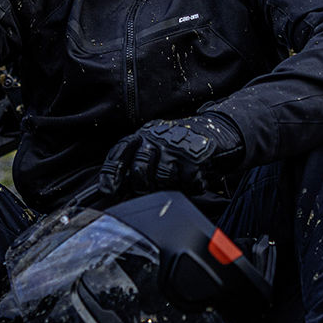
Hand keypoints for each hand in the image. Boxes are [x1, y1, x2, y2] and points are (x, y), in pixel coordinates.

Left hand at [97, 114, 243, 199]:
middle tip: (153, 187)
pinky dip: (192, 185)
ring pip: (163, 177)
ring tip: (178, 178)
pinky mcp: (195, 154)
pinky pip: (187, 181)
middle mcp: (156, 138)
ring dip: (171, 185)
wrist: (216, 130)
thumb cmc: (179, 147)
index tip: (106, 190)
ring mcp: (175, 146)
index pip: (119, 153)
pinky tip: (194, 179)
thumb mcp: (154, 149)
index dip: (110, 173)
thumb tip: (113, 191)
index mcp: (142, 136)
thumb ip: (135, 166)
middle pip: (140, 169)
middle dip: (144, 185)